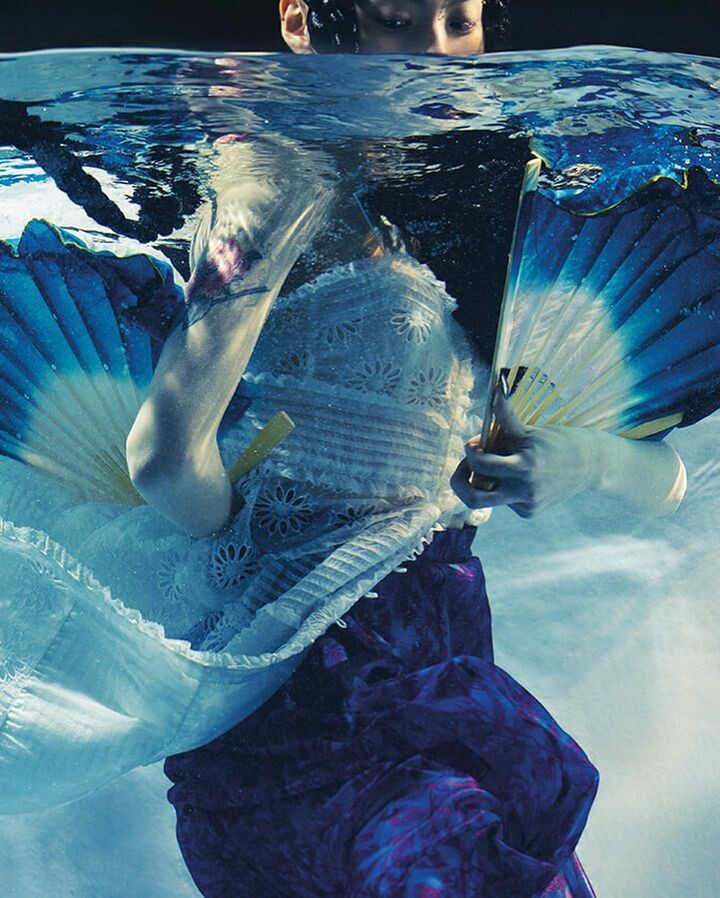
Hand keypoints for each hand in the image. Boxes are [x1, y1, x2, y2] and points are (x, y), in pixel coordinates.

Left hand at [450, 388, 600, 518]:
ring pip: (489, 495)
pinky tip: (524, 476)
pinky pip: (504, 499)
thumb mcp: (529, 430)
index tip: (474, 443)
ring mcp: (526, 505)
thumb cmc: (557, 442)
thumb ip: (506, 417)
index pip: (481, 465)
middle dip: (459, 483)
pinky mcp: (529, 512)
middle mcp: (524, 491)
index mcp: (523, 468)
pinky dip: (505, 485)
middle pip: (473, 499)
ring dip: (485, 480)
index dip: (470, 452)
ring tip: (500, 464)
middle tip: (461, 469)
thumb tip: (495, 387)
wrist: (590, 465)